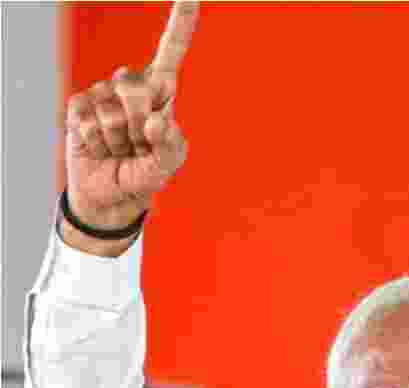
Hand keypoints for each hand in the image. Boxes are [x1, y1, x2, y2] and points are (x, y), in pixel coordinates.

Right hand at [64, 0, 197, 234]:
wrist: (111, 194)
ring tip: (121, 149)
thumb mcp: (167, 165)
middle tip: (138, 145)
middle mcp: (132, 85)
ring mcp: (103, 93)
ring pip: (113, 110)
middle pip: (136, 86)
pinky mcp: (79, 106)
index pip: (172, 52)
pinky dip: (98, 144)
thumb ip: (169, 146)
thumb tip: (155, 120)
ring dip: (119, 140)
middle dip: (139, 124)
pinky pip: (89, 122)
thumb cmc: (145, 173)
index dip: (181, 23)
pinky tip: (101, 148)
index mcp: (163, 92)